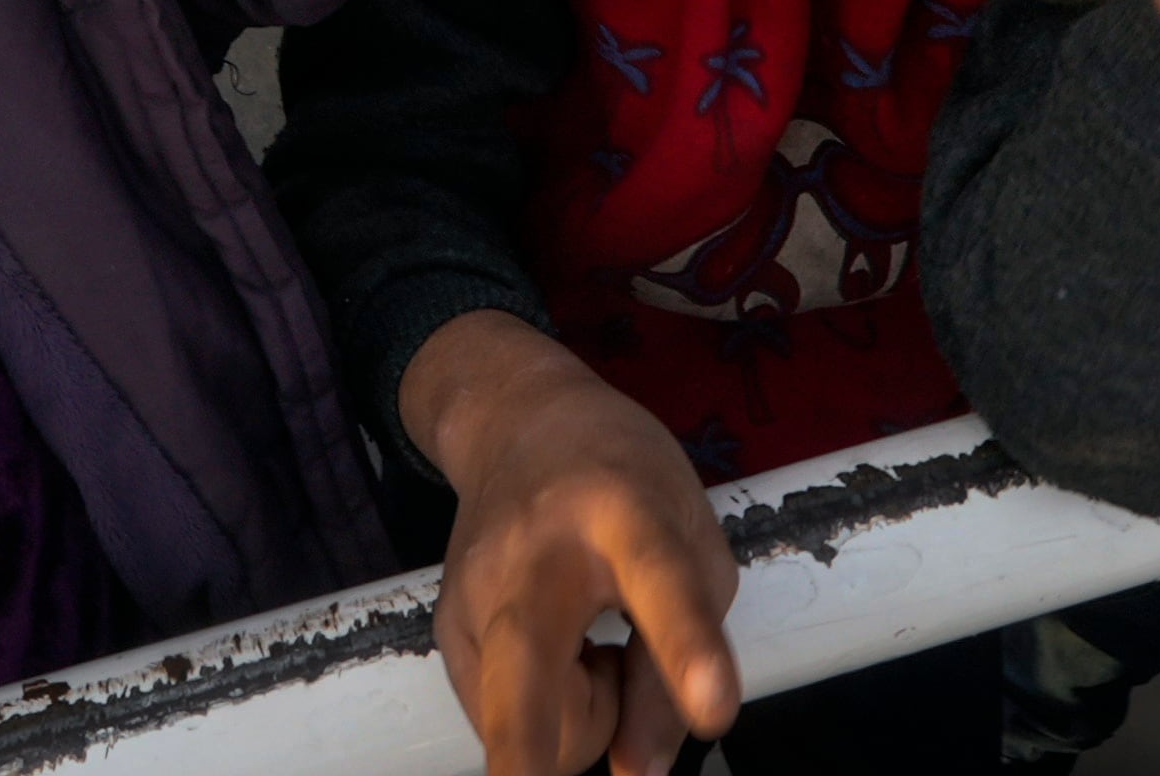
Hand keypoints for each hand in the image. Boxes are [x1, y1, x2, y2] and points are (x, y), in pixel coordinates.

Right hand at [402, 314, 739, 775]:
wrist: (520, 420)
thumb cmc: (625, 481)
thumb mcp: (694, 546)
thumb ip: (677, 660)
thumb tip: (639, 773)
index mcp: (624, 514)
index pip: (660, 583)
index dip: (687, 650)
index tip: (712, 706)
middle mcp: (535, 556)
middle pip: (529, 678)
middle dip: (527, 757)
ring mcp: (476, 596)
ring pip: (529, 728)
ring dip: (577, 719)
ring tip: (593, 648)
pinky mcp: (446, 632)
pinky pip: (505, 721)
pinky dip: (544, 707)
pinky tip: (556, 646)